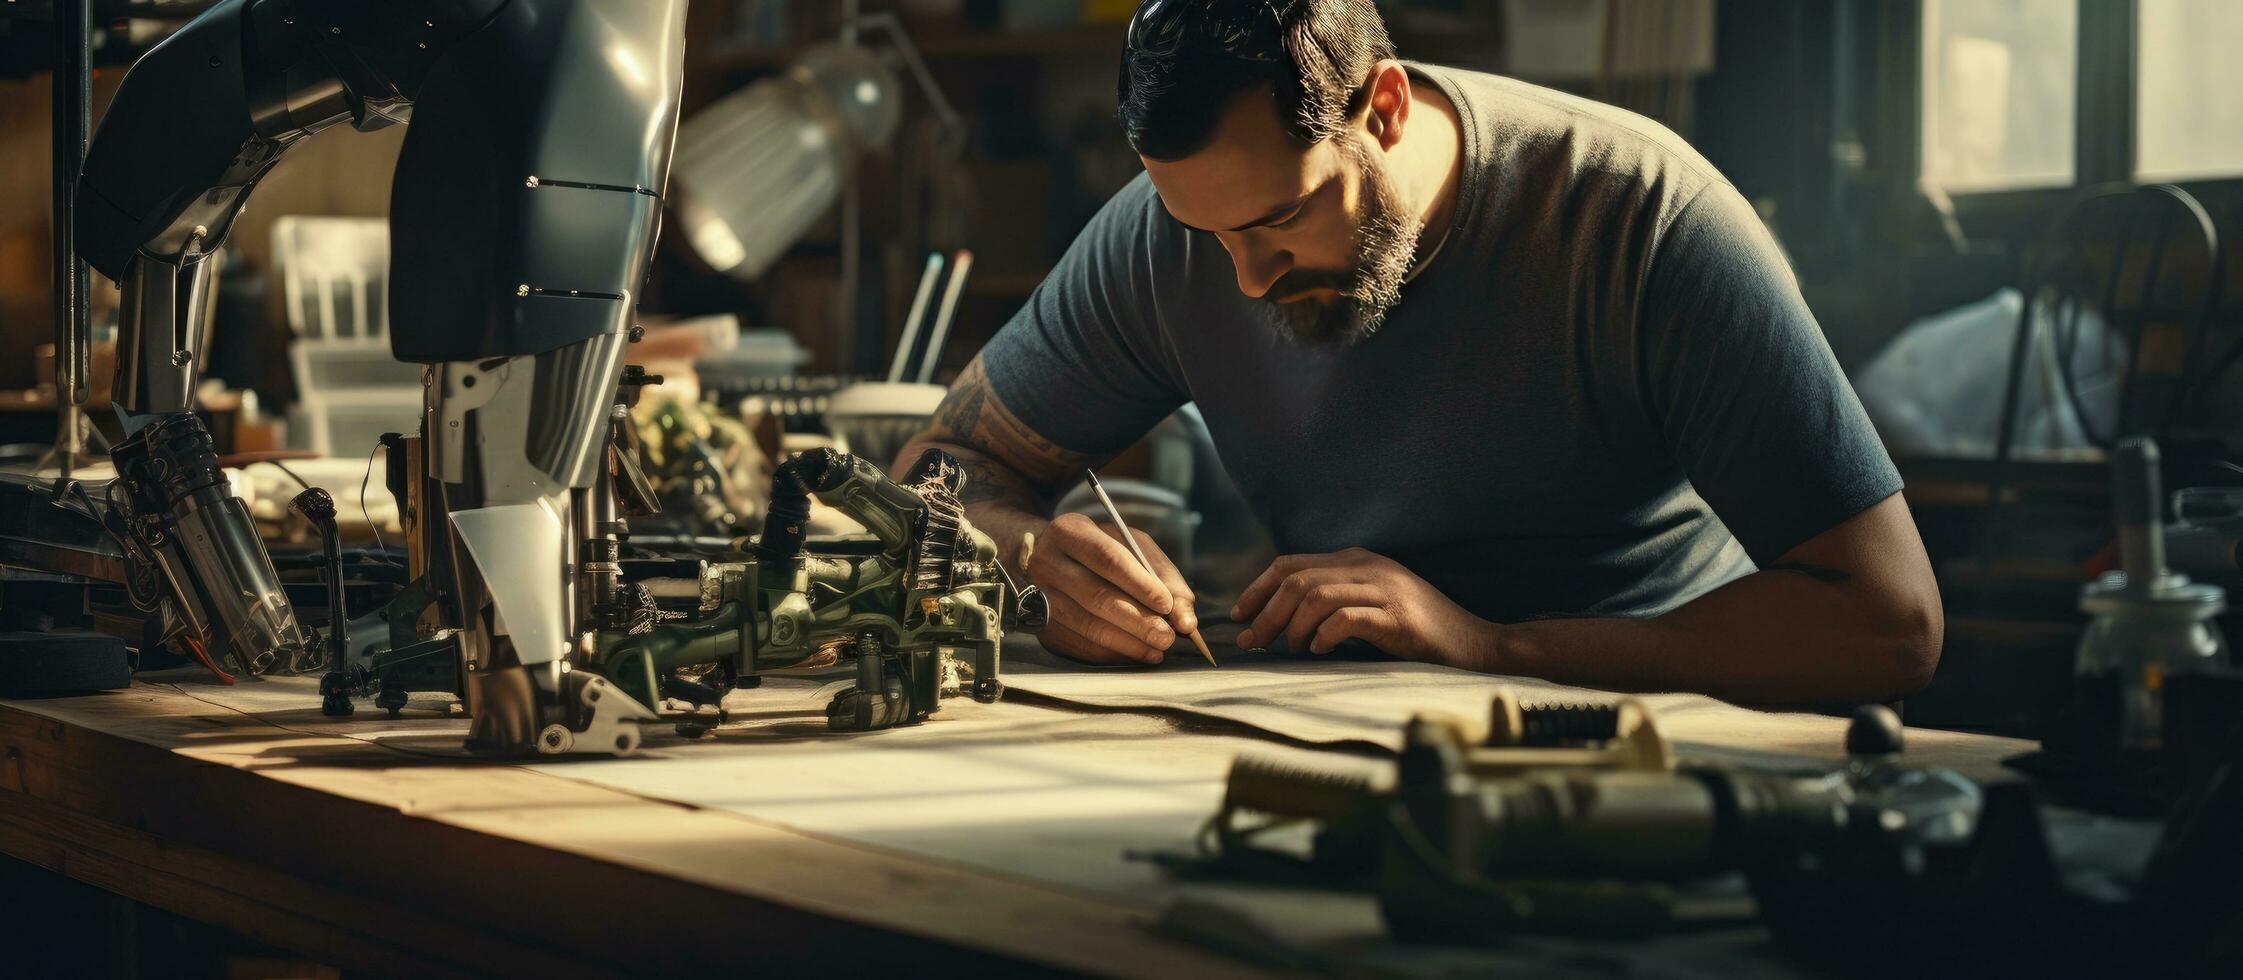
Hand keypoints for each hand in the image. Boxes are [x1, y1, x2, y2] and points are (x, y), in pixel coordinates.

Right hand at [1021, 513, 1195, 664]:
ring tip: (1157, 648)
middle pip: (1096, 596)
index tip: (1167, 605)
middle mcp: (1046, 562)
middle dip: (1138, 620)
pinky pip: (1079, 645)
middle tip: (1168, 636)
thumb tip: (1185, 619)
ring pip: (1087, 625)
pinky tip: (1136, 653)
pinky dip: (1112, 653)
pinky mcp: (1039, 625)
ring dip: (1128, 642)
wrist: (1048, 559)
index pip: (1107, 558)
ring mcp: (1037, 596)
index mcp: (1069, 531)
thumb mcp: (1132, 547)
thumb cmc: (1100, 551)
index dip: (1140, 584)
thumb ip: (1163, 576)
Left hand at [1232, 548, 1494, 668]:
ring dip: (1291, 626)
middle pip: (1296, 579)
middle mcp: (1368, 567)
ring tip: (1290, 650)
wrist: (1477, 645)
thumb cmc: (1420, 633)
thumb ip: (1335, 600)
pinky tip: (1321, 651)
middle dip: (1265, 611)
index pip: (1291, 564)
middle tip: (1250, 641)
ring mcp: (1385, 589)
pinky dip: (1323, 635)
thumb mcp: (1374, 605)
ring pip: (1314, 595)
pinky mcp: (1398, 617)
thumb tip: (1280, 619)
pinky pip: (1345, 618)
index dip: (1258, 588)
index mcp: (1358, 560)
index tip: (1238, 616)